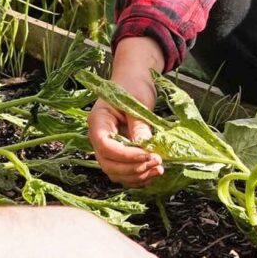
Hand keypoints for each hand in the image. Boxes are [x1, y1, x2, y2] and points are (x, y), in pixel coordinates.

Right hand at [88, 36, 165, 186]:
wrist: (133, 81)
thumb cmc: (133, 86)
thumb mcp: (138, 102)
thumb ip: (139, 126)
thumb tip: (145, 148)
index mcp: (98, 121)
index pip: (106, 146)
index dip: (126, 155)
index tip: (148, 155)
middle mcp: (99, 137)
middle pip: (108, 164)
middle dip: (133, 168)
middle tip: (157, 163)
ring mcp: (108, 148)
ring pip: (116, 172)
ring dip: (137, 176)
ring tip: (159, 169)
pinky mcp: (119, 154)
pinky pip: (124, 172)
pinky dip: (138, 176)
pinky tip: (153, 173)